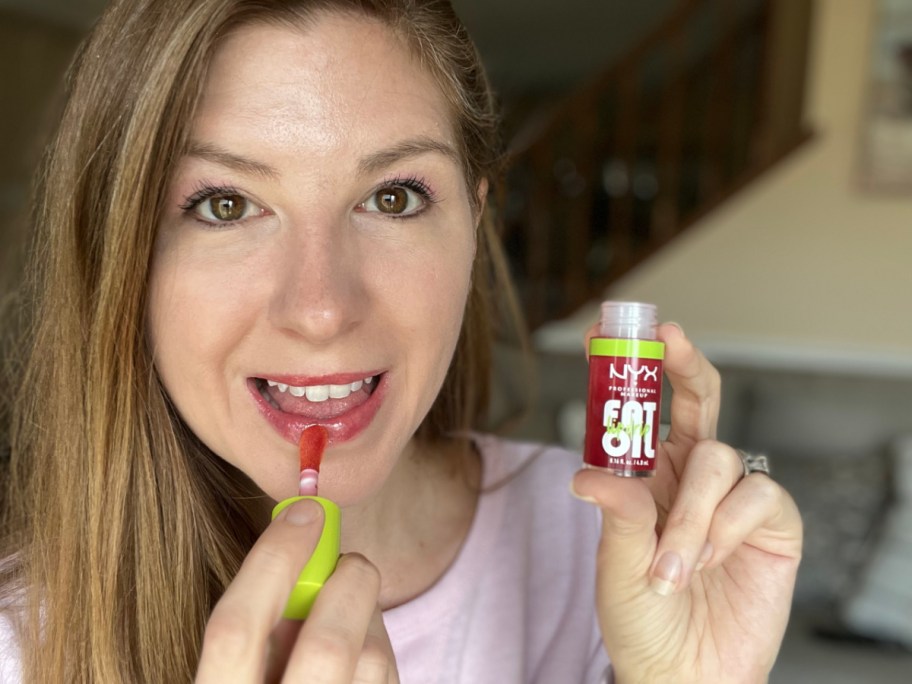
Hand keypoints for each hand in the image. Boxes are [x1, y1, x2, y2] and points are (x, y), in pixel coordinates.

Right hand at [196, 499, 399, 682]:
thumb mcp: (233, 676)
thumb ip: (252, 639)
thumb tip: (297, 565)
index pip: (235, 630)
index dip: (272, 560)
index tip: (304, 513)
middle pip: (328, 647)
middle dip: (348, 584)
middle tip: (351, 562)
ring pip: (373, 661)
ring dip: (370, 620)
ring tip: (351, 621)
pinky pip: (392, 679)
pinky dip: (382, 653)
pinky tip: (363, 660)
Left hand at [573, 323, 801, 683]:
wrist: (685, 674)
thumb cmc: (642, 618)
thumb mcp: (617, 565)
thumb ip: (617, 514)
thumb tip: (590, 472)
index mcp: (646, 474)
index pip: (641, 408)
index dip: (629, 368)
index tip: (601, 331)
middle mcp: (689, 474)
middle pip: (698, 398)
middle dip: (683, 363)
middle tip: (669, 339)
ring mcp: (732, 496)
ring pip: (718, 459)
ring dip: (690, 513)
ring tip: (671, 565)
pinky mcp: (772, 523)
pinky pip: (757, 496)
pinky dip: (726, 527)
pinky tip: (710, 562)